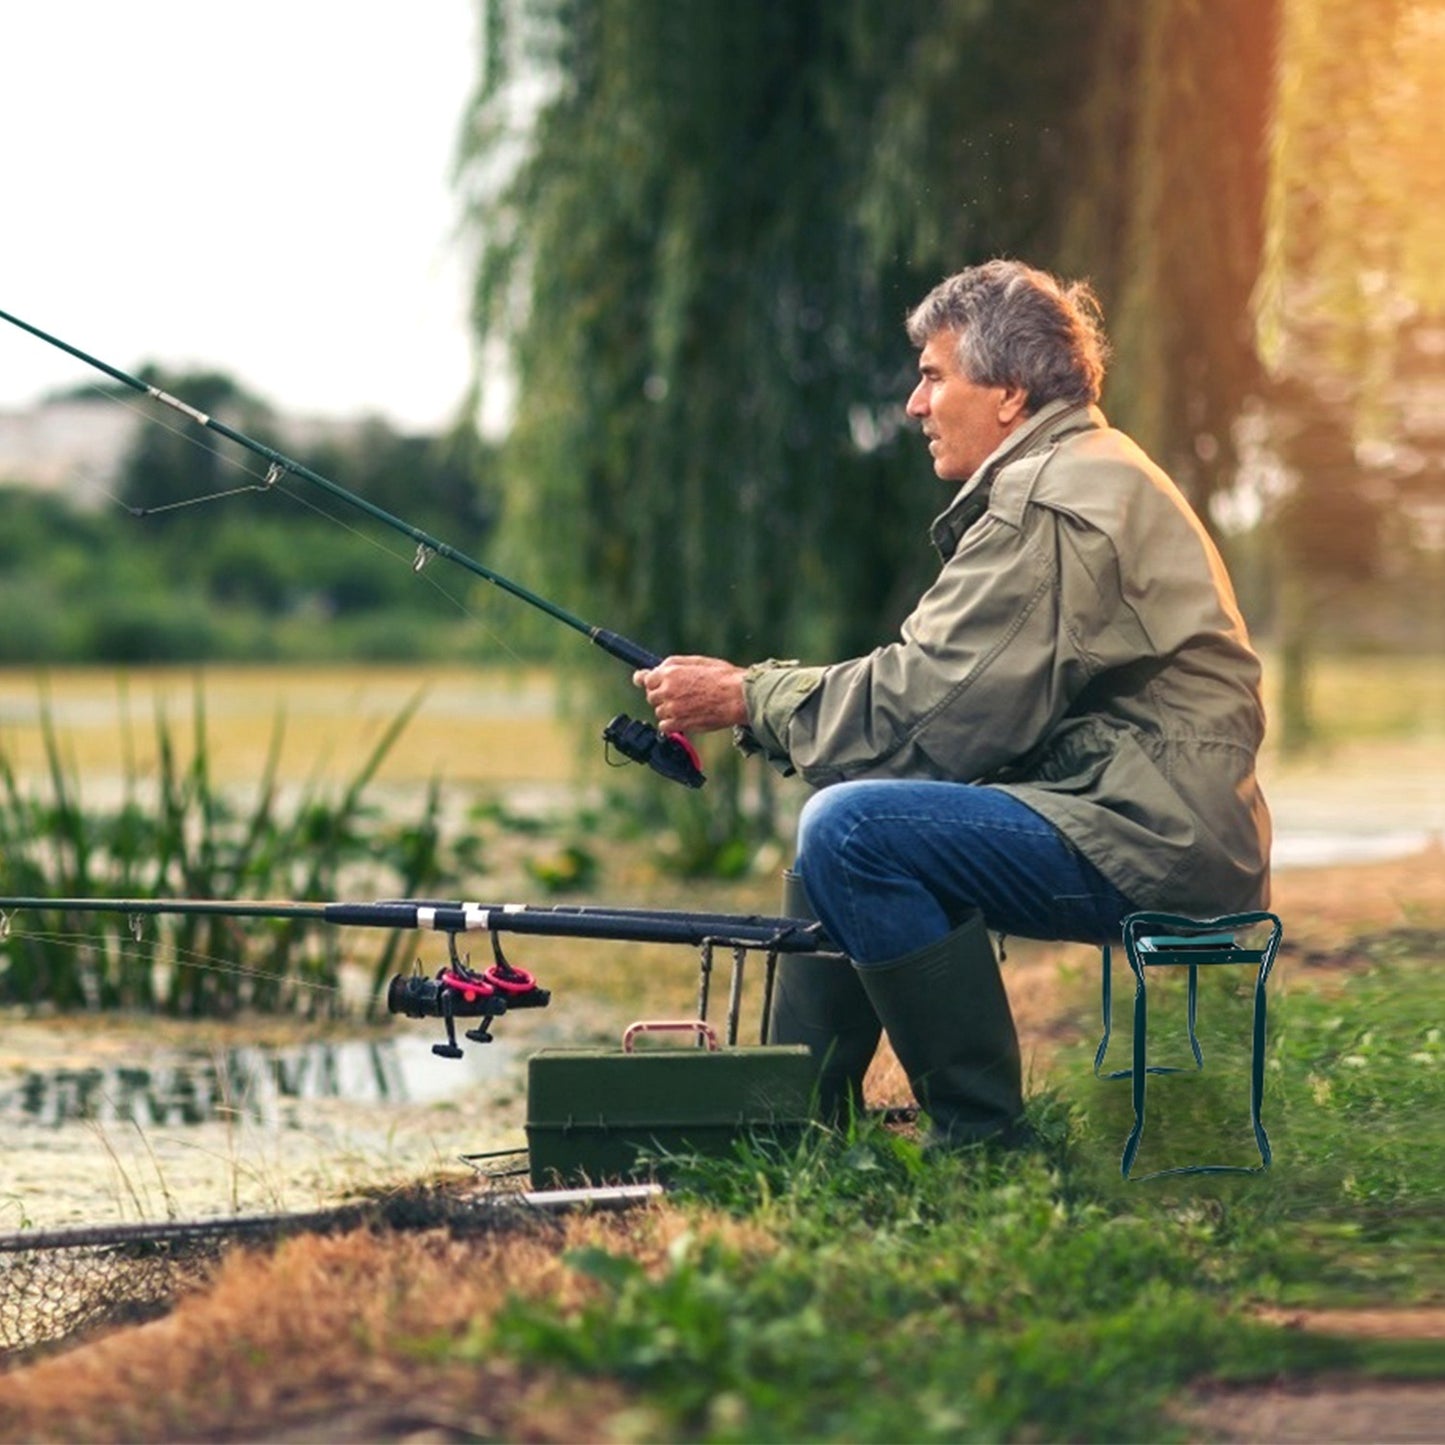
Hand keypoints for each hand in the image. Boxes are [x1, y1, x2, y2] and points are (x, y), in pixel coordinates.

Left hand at [632, 654, 748, 734]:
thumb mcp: (697, 661)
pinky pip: (664, 727)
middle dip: (662, 695)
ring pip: (659, 711)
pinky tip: (684, 718)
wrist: (737, 697)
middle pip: (651, 696)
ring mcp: (672, 708)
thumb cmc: (723, 677)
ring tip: (688, 706)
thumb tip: (658, 668)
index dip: (648, 681)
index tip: (646, 683)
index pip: (645, 678)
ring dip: (669, 710)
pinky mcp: (679, 723)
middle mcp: (667, 690)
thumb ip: (674, 665)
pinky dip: (672, 724)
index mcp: (670, 672)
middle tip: (679, 695)